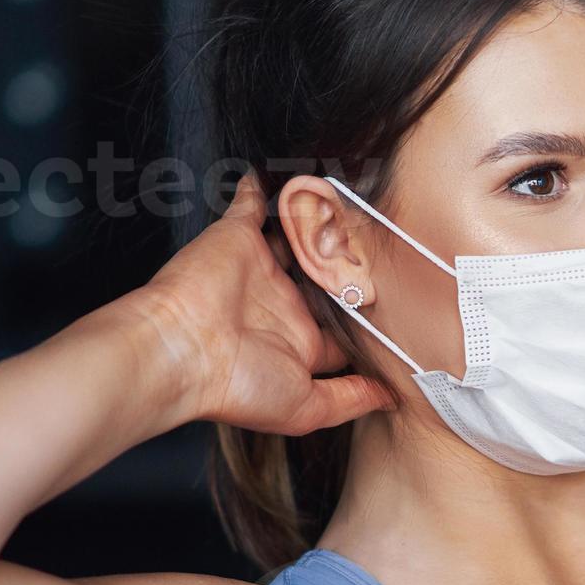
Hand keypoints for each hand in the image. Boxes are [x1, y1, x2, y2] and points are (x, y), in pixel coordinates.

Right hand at [128, 175, 394, 434]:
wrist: (182, 351)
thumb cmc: (238, 385)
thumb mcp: (309, 407)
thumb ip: (351, 398)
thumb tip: (392, 398)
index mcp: (298, 344)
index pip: (342, 330)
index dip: (369, 320)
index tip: (403, 310)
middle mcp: (281, 306)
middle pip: (325, 281)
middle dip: (351, 269)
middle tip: (389, 252)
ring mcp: (260, 270)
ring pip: (298, 241)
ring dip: (319, 226)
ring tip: (353, 208)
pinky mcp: (237, 237)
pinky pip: (251, 206)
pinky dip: (263, 190)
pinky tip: (290, 177)